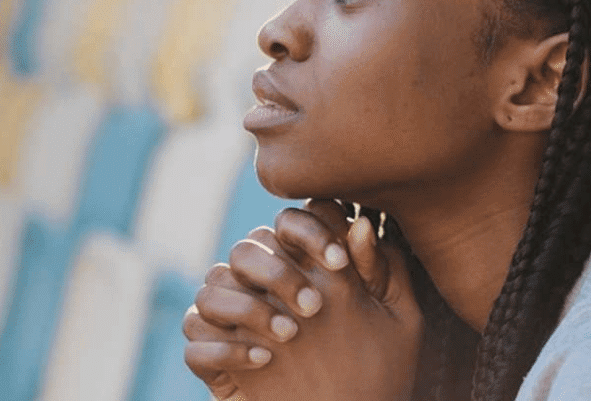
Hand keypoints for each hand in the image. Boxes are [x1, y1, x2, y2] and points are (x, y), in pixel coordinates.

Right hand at [183, 200, 422, 400]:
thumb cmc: (376, 369)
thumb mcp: (395, 321)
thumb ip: (381, 272)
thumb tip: (362, 224)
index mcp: (301, 263)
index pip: (290, 222)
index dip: (310, 230)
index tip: (340, 262)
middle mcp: (261, 283)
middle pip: (247, 248)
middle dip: (277, 272)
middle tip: (314, 307)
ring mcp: (231, 317)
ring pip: (213, 285)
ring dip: (248, 307)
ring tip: (290, 335)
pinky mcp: (211, 354)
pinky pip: (195, 333)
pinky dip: (223, 345)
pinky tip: (263, 360)